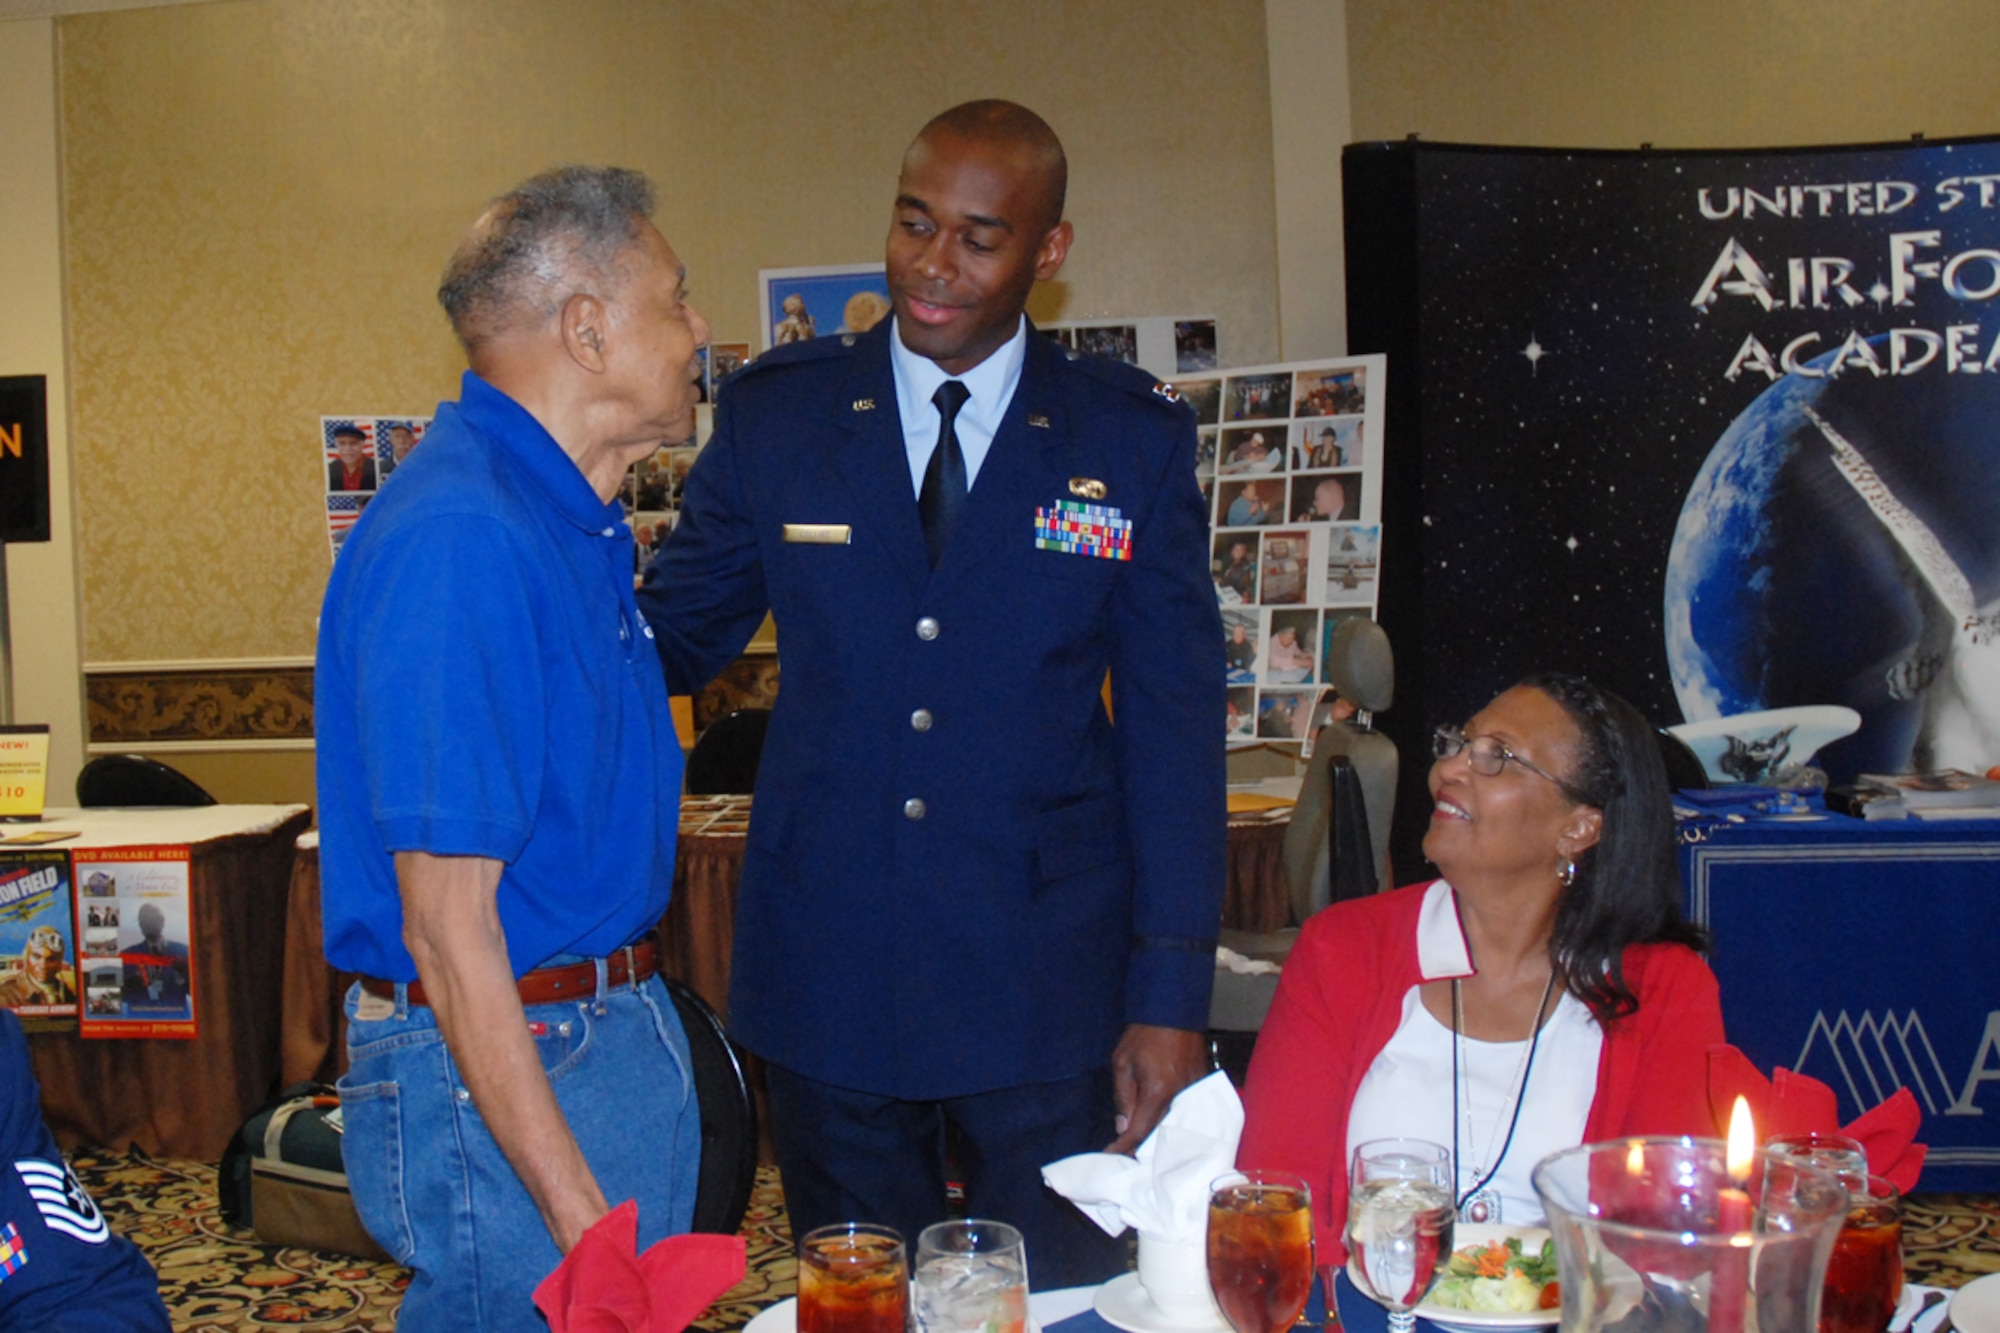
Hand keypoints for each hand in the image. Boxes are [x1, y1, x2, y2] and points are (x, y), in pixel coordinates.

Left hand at [1106, 1023, 1210, 1154]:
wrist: (1173, 1011)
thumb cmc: (1144, 1036)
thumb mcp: (1122, 1064)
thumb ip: (1123, 1097)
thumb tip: (1123, 1126)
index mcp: (1158, 1091)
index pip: (1140, 1131)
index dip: (1124, 1146)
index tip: (1112, 1155)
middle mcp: (1180, 1097)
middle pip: (1161, 1134)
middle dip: (1143, 1148)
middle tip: (1126, 1157)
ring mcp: (1194, 1093)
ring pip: (1175, 1126)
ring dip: (1159, 1138)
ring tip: (1143, 1149)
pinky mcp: (1201, 1087)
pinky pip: (1187, 1113)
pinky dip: (1174, 1123)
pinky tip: (1163, 1129)